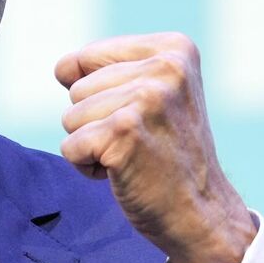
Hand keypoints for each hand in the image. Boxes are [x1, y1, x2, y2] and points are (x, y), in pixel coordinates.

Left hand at [55, 32, 257, 262]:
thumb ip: (113, 70)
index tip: (139, 118)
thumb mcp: (157, 94)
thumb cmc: (169, 156)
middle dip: (95, 122)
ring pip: (70, 117)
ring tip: (133, 156)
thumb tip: (62, 68)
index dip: (96, 96)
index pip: (85, 58)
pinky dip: (87, 167)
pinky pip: (70, 146)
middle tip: (140, 143)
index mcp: (174, 48)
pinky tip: (124, 172)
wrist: (201, 214)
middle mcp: (165, 66)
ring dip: (92, 145)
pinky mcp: (125, 131)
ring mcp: (146, 97)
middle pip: (76, 89)